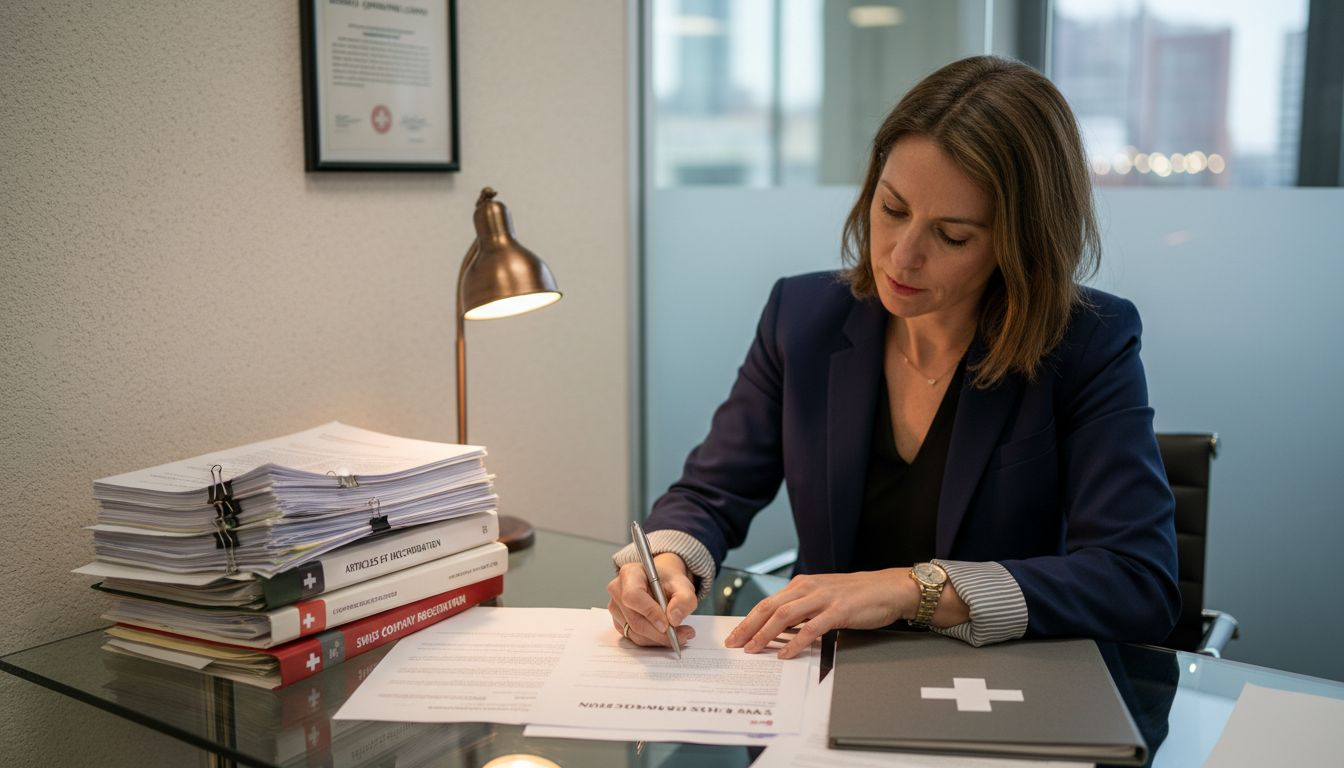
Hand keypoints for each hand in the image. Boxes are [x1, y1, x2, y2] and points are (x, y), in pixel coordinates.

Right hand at [606, 552, 697, 647]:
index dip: (650, 613)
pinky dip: (653, 640)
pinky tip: (666, 634)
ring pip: (635, 633)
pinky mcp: (618, 622)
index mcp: (630, 574)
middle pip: (635, 620)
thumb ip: (684, 600)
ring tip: (680, 634)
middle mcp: (617, 590)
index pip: (633, 596)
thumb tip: (674, 619)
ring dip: (659, 639)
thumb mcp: (683, 585)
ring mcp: (616, 608)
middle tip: (683, 635)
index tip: (668, 624)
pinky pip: (634, 638)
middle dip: (660, 633)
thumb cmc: (669, 581)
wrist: (661, 584)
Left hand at [724, 569, 917, 658]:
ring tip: (753, 649)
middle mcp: (808, 588)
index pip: (768, 603)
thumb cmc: (858, 595)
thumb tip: (779, 630)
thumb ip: (802, 610)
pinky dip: (796, 642)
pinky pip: (811, 628)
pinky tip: (785, 653)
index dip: (748, 620)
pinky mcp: (839, 611)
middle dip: (748, 627)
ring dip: (765, 634)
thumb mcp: (823, 597)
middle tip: (734, 644)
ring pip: (785, 615)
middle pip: (769, 607)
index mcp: (803, 584)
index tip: (735, 635)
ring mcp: (823, 598)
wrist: (889, 588)